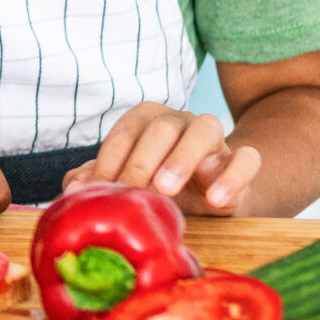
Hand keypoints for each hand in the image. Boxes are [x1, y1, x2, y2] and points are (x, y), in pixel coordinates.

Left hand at [64, 102, 259, 215]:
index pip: (124, 134)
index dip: (109, 161)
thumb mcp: (127, 183)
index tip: (102, 190)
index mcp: (146, 120)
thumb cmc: (159, 185)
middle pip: (161, 128)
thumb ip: (98, 180)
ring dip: (183, 157)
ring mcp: (214, 138)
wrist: (210, 197)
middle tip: (133, 191)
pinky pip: (246, 159)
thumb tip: (73, 189)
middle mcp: (180, 121)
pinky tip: (216, 200)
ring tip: (166, 189)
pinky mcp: (241, 161)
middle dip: (142, 161)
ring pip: (205, 130)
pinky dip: (232, 177)